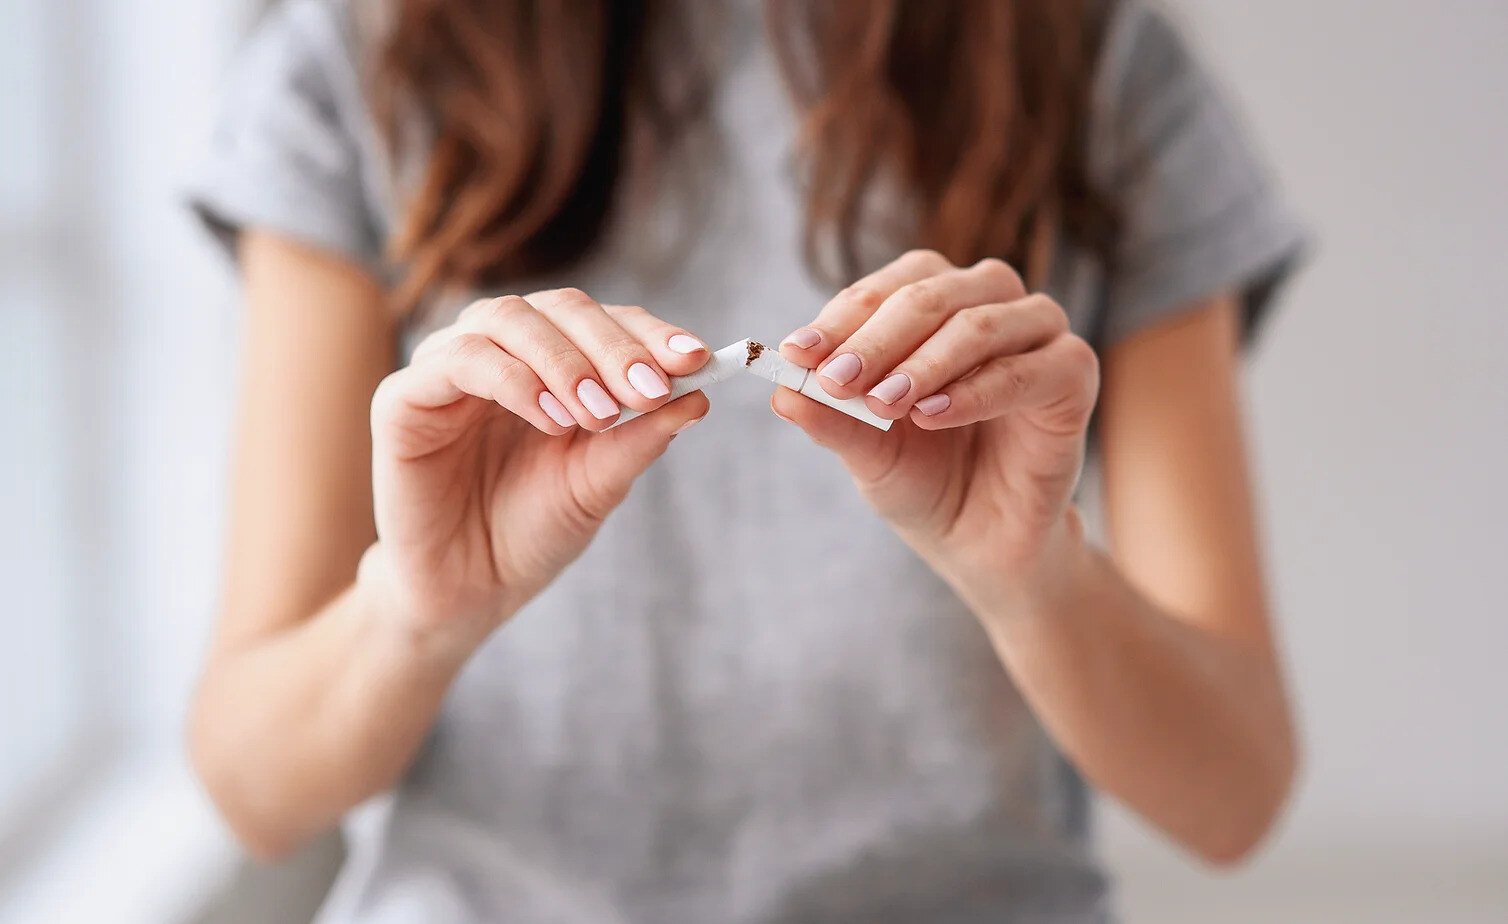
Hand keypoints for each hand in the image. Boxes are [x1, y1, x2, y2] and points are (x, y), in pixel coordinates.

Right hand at [363, 289, 710, 653]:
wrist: (468, 592)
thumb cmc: (532, 531)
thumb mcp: (599, 484)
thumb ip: (639, 437)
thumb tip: (700, 395)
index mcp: (551, 361)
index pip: (604, 321)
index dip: (649, 333)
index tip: (697, 359)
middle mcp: (500, 350)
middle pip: (561, 307)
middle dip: (613, 345)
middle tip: (649, 389)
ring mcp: (448, 367)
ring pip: (508, 318)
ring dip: (564, 361)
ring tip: (598, 414)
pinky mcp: (404, 397)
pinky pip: (459, 361)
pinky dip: (512, 380)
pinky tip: (550, 418)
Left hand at [772, 250, 1099, 614]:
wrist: (981, 540)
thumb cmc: (925, 479)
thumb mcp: (866, 450)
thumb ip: (831, 417)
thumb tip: (779, 392)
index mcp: (935, 302)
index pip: (886, 288)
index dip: (840, 319)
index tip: (795, 355)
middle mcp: (989, 303)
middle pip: (930, 295)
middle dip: (876, 338)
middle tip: (836, 378)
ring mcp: (1037, 334)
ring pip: (979, 324)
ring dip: (925, 362)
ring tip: (884, 403)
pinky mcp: (1073, 375)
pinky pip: (1026, 371)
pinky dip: (974, 391)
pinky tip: (932, 417)